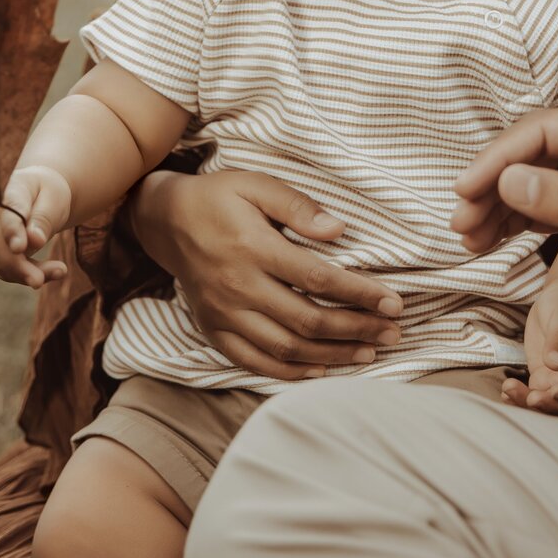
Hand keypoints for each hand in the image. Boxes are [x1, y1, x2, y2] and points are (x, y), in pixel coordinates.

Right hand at [0, 165, 70, 288]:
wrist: (40, 195)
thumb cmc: (48, 193)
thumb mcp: (55, 199)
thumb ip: (44, 218)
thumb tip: (35, 240)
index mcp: (11, 190)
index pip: (8, 212)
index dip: (12, 231)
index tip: (19, 248)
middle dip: (16, 265)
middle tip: (39, 281)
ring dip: (24, 274)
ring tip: (60, 271)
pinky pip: (5, 269)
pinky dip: (26, 275)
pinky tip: (52, 273)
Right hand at [130, 169, 403, 379]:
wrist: (164, 220)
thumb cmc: (218, 197)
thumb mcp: (256, 185)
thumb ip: (296, 206)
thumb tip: (338, 229)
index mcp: (253, 248)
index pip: (317, 278)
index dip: (359, 294)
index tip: (393, 302)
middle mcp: (239, 286)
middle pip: (307, 319)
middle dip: (356, 329)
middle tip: (393, 333)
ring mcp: (224, 314)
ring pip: (286, 347)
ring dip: (332, 355)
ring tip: (369, 354)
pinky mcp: (213, 330)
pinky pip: (254, 361)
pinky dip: (290, 372)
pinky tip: (320, 371)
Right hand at [451, 106, 557, 326]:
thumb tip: (510, 180)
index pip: (542, 132)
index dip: (498, 159)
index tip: (466, 189)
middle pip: (529, 155)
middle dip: (491, 186)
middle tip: (460, 221)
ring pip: (530, 183)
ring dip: (497, 209)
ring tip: (467, 239)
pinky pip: (542, 209)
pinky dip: (515, 225)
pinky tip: (490, 242)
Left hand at [503, 277, 557, 412]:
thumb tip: (554, 364)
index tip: (555, 392)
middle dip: (551, 405)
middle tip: (530, 399)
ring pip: (551, 401)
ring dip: (531, 403)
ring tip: (509, 390)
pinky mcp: (545, 376)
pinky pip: (535, 393)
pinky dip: (521, 397)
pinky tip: (506, 393)